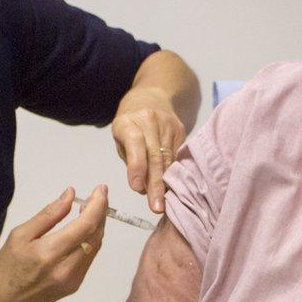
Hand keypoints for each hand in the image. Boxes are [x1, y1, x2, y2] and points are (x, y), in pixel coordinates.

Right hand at [0, 186, 107, 301]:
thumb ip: (49, 214)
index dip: (98, 205)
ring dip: (97, 224)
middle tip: (97, 195)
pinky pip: (90, 256)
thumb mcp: (21, 234)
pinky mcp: (75, 285)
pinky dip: (91, 239)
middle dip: (100, 211)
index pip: (86, 225)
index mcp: (49, 253)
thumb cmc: (7, 268)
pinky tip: (83, 228)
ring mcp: (73, 279)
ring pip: (96, 245)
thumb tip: (70, 195)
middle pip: (95, 235)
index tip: (100, 189)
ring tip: (89, 208)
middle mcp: (65, 268)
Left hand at [112, 88, 186, 213]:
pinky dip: (173, 173)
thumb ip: (130, 159)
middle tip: (155, 207)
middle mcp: (149, 120)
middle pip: (154, 155)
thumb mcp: (120, 136)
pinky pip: (177, 156)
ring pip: (168, 158)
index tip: (137, 188)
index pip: (134, 143)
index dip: (137, 166)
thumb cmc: (130, 122)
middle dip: (155, 184)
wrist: (152, 95)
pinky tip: (172, 188)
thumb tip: (143, 188)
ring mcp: (168, 124)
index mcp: (128, 121)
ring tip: (163, 204)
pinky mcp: (181, 129)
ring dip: (166, 183)